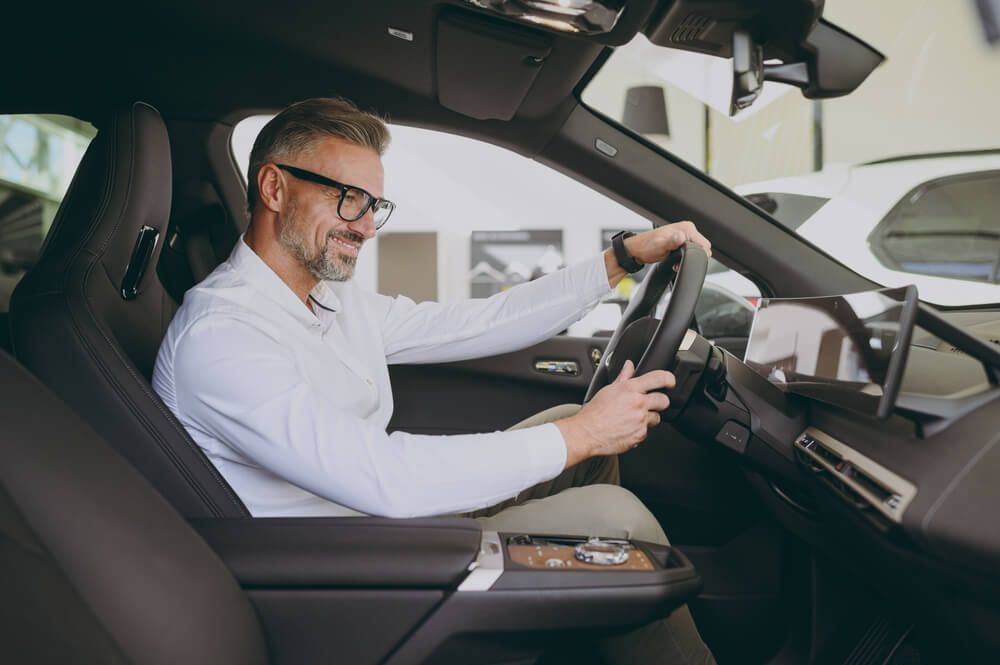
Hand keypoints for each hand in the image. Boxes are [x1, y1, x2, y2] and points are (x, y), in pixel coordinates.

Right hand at [555, 360, 674, 467]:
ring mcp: (640, 420)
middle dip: (659, 402)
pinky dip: (640, 431)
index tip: (670, 382)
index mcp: (630, 389)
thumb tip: (629, 366)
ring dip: (649, 418)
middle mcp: (638, 404)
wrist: (587, 433)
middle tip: (650, 404)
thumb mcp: (608, 390)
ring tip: (633, 418)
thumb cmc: (595, 412)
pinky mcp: (640, 435)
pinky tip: (628, 428)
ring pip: (657, 418)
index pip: (658, 378)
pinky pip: (647, 432)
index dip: (669, 379)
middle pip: (663, 400)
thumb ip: (623, 378)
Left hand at [605, 221, 711, 286]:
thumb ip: (672, 242)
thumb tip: (680, 237)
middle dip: (694, 257)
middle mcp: (687, 230)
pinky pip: (690, 251)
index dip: (698, 254)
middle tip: (679, 261)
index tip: (686, 259)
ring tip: (676, 261)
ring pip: (697, 251)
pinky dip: (685, 258)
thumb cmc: (647, 247)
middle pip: (702, 248)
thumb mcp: (660, 246)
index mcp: (686, 228)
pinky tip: (675, 261)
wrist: (638, 250)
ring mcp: (684, 236)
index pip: (704, 244)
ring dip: (688, 259)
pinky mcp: (681, 242)